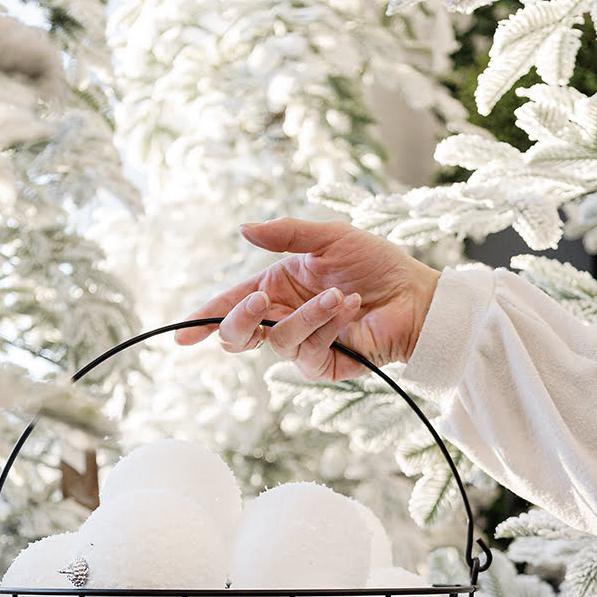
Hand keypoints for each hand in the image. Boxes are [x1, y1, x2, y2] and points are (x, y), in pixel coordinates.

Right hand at [174, 217, 440, 380]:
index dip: (204, 319)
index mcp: (278, 289)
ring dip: (309, 315)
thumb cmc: (377, 264)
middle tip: (257, 303)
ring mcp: (303, 345)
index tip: (180, 335)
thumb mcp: (328, 237)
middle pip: (238, 335)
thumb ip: (285, 234)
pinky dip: (329, 326)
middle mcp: (285, 319)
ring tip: (342, 296)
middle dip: (239, 320)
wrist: (416, 296)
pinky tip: (352, 308)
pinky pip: (308, 351)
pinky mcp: (324, 366)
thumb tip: (243, 230)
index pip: (232, 306)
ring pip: (277, 341)